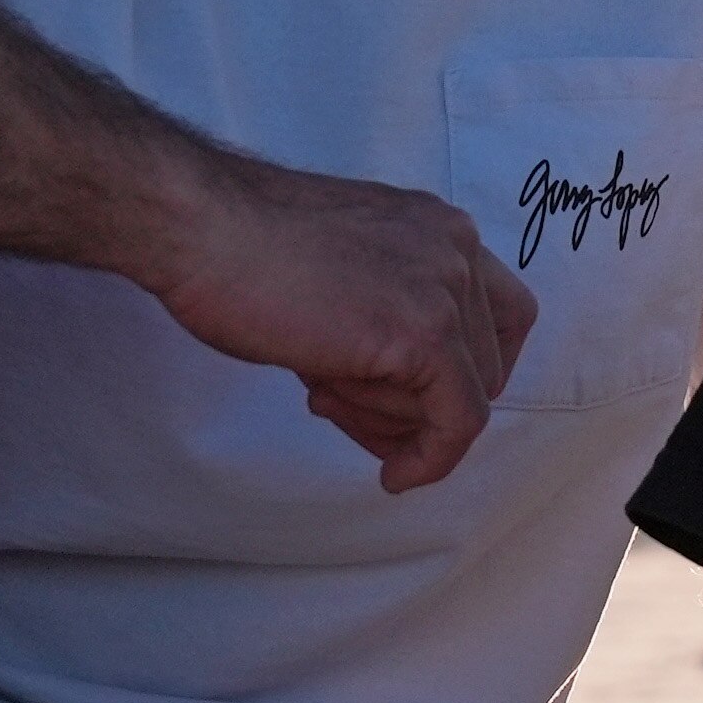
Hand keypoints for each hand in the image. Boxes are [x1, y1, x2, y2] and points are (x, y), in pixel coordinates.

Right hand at [145, 150, 539, 492]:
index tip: (416, 399)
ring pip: (466, 393)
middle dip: (420, 401)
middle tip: (345, 405)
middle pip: (485, 360)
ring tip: (325, 396)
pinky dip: (432, 458)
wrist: (204, 231)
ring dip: (399, 419)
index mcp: (437, 227)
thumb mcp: (341, 277)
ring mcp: (446, 288)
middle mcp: (457, 248)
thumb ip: (384, 318)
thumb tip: (394, 392)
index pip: (497, 314)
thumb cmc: (243, 250)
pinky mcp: (424, 334)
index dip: (464, 369)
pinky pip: (458, 420)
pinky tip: (394, 476)